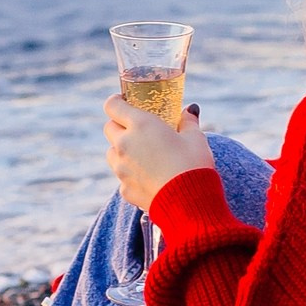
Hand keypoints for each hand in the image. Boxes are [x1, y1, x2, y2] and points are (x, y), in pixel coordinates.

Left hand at [105, 97, 213, 211]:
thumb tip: (190, 111)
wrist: (189, 204)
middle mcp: (124, 144)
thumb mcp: (195, 138)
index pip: (113, 106)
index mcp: (140, 125)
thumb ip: (188, 121)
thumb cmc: (194, 165)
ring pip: (112, 153)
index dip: (117, 101)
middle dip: (120, 125)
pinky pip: (122, 176)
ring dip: (121, 150)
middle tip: (136, 128)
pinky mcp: (124, 189)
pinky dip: (131, 173)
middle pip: (109, 128)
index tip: (124, 101)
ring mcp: (121, 168)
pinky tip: (149, 176)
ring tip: (142, 153)